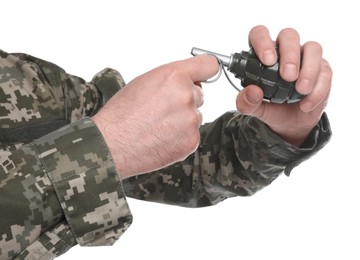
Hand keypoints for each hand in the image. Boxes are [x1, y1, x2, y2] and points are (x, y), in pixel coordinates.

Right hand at [92, 55, 217, 178]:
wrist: (112, 144)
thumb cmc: (122, 112)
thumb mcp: (144, 82)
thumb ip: (172, 78)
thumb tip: (190, 82)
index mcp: (175, 77)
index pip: (209, 65)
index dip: (205, 70)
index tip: (203, 75)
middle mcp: (187, 96)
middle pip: (200, 94)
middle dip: (185, 100)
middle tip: (162, 109)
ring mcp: (191, 120)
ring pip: (195, 116)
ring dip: (182, 120)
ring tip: (158, 126)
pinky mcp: (192, 141)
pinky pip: (192, 134)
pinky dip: (180, 137)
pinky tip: (161, 138)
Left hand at [236, 25, 331, 145]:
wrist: (290, 123)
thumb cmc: (271, 108)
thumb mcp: (254, 109)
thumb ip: (246, 102)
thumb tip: (252, 91)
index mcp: (263, 55)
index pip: (259, 34)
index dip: (262, 41)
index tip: (267, 60)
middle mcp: (284, 51)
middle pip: (288, 35)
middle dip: (289, 54)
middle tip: (287, 76)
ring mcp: (305, 58)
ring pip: (312, 48)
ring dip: (309, 69)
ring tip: (301, 90)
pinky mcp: (322, 70)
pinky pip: (325, 72)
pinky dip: (317, 89)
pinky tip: (306, 104)